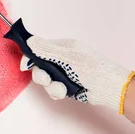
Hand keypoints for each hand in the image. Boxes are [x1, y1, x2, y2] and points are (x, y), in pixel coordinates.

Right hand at [20, 37, 134, 113]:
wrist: (109, 89)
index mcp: (62, 48)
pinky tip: (66, 93)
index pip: (39, 49)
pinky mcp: (66, 86)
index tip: (26, 65)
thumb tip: (30, 40)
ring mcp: (63, 73)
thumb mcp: (68, 58)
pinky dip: (57, 93)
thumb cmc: (93, 69)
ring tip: (63, 89)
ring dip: (52, 86)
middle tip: (48, 80)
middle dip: (42, 76)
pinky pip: (53, 90)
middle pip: (39, 66)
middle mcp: (61, 60)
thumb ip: (47, 50)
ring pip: (46, 80)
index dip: (30, 57)